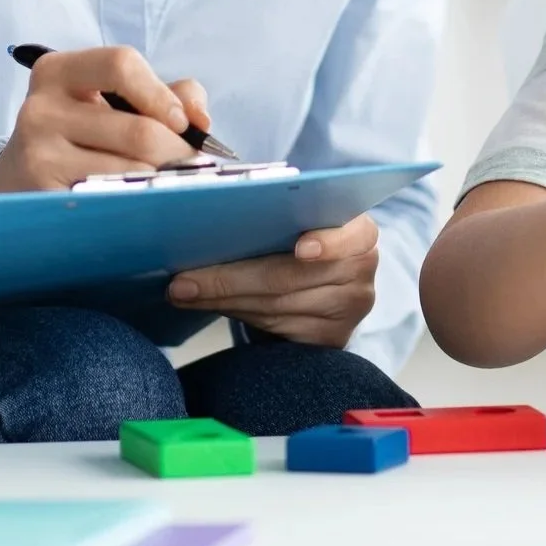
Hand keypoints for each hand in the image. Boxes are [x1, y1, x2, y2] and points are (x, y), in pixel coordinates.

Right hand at [0, 46, 209, 191]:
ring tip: (166, 187)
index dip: (162, 95)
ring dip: (161, 183)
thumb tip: (200, 120)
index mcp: (59, 71)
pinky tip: (140, 205)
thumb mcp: (113, 101)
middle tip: (192, 170)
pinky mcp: (43, 193)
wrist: (21, 179)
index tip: (183, 124)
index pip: (121, 64)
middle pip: (138, 131)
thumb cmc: (82, 136)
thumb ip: (165, 94)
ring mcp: (37, 153)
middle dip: (178, 154)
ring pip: (131, 171)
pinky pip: (111, 200)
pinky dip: (136, 203)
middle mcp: (40, 108)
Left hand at [169, 214, 381, 347]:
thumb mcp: (295, 216)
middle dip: (231, 278)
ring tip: (184, 293)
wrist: (317, 277)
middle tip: (184, 281)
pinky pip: (277, 330)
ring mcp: (350, 310)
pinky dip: (239, 316)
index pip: (355, 236)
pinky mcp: (332, 339)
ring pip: (277, 307)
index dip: (329, 243)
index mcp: (360, 233)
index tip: (300, 249)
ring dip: (225, 300)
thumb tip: (198, 206)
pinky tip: (210, 306)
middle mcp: (362, 272)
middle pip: (293, 277)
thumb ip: (270, 209)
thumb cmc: (297, 235)